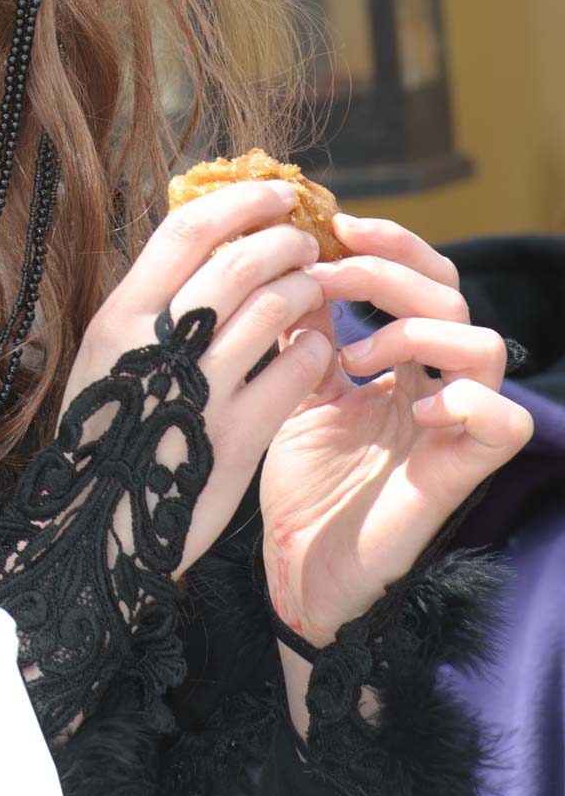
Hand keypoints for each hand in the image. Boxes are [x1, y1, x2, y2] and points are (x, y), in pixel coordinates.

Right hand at [59, 178, 333, 579]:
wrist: (97, 533)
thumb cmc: (103, 435)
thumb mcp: (107, 356)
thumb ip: (150, 304)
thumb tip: (205, 242)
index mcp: (121, 316)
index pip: (188, 230)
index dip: (240, 201)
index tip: (276, 192)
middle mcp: (158, 345)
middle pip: (238, 262)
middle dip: (284, 241)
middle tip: (306, 240)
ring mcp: (198, 391)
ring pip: (273, 310)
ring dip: (305, 289)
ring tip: (315, 288)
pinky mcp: (234, 439)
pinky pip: (294, 375)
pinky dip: (314, 351)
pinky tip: (318, 349)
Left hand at [258, 212, 533, 647]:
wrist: (296, 572)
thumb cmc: (299, 486)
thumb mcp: (294, 387)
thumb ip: (302, 329)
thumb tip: (290, 258)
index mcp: (400, 363)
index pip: (424, 277)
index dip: (391, 242)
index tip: (335, 223)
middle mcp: (435, 388)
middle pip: (452, 296)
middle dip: (390, 271)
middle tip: (331, 275)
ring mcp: (452, 430)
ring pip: (487, 346)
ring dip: (417, 331)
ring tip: (357, 355)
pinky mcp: (460, 476)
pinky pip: (505, 422)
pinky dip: (464, 399)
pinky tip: (413, 405)